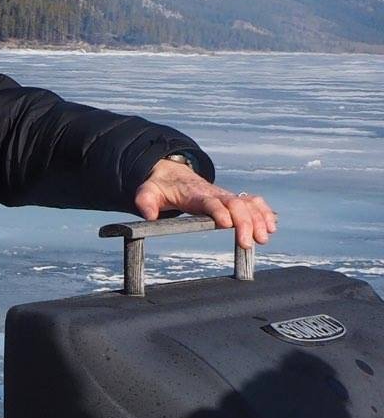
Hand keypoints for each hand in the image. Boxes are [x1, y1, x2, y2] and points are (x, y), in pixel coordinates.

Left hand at [133, 161, 276, 247]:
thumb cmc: (160, 187)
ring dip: (259, 219)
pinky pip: (253, 202)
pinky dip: (264, 212)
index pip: (210, 202)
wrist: (171, 174)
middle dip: (245, 222)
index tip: (227, 225)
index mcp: (195, 194)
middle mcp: (214, 193)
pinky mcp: (231, 198)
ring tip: (264, 238)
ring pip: (249, 203)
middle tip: (249, 243)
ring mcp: (225, 195)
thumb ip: (145, 203)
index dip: (220, 211)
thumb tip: (148, 215)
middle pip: (235, 204)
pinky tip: (271, 226)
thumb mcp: (146, 192)